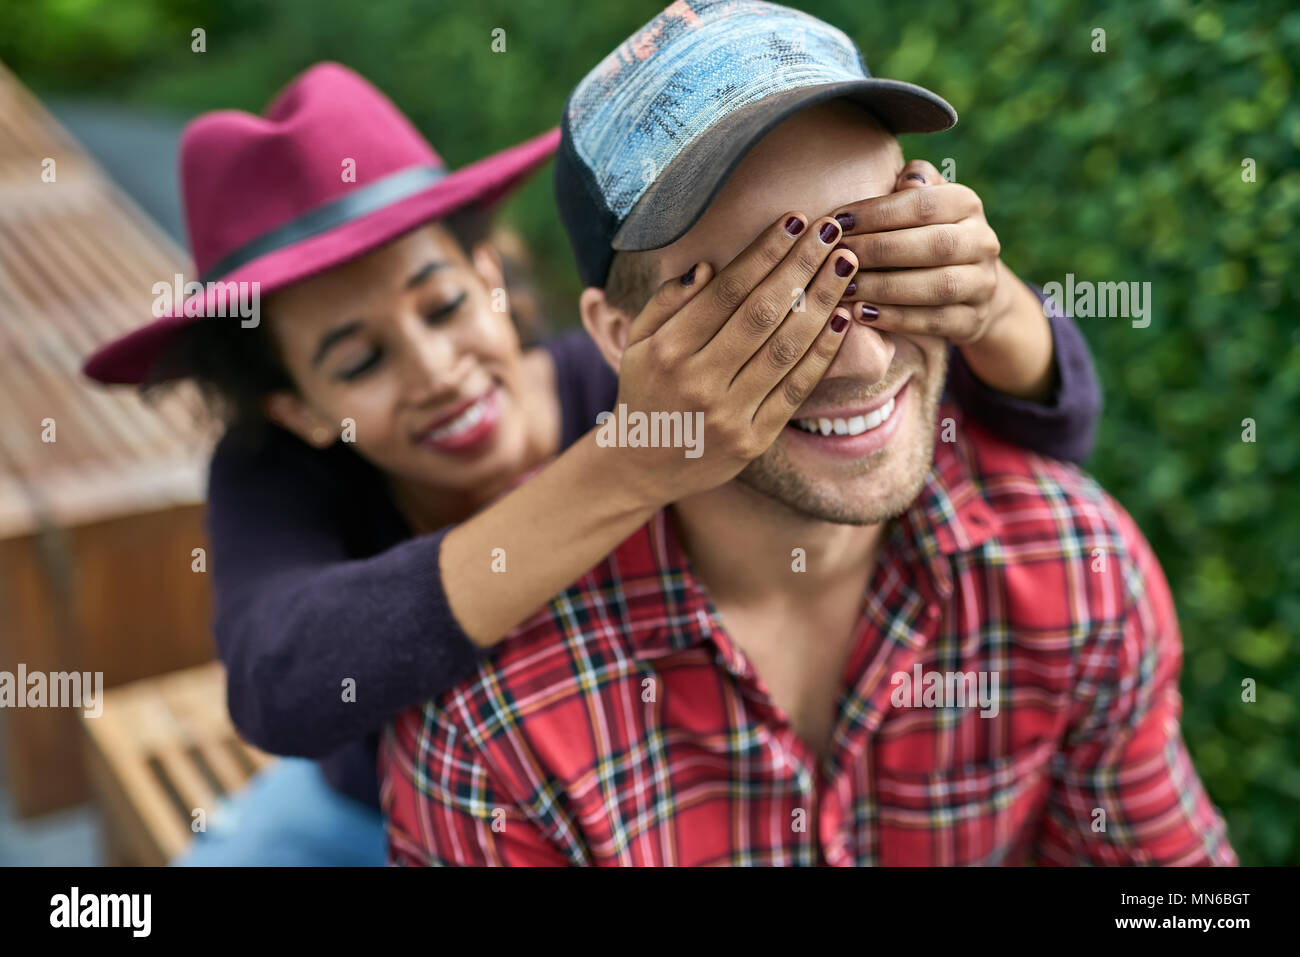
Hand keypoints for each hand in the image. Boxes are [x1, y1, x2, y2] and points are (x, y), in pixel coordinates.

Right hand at [610, 211, 857, 506]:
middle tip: (831, 231)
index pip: (726, 291)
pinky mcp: (753, 441)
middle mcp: (698, 382)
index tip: (795, 221)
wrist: (641, 466)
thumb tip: (709, 266)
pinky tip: (842, 318)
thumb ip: (668, 302)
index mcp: (668, 350)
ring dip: (821, 301)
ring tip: (845, 264)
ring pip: (784, 348)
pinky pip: (796, 389)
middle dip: (800, 266)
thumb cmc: (645, 389)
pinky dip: (822, 352)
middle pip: (761, 313)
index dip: (764, 253)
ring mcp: (728, 415)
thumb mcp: (639, 342)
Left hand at [829, 161, 1053, 398]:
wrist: (966, 289)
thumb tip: (907, 178)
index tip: (838, 221)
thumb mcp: (920, 205)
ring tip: (846, 288)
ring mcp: (983, 283)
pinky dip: (897, 319)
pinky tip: (862, 315)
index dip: (879, 212)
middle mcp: (983, 241)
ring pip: (938, 286)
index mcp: (967, 204)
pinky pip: (936, 322)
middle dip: (880, 251)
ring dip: (886, 288)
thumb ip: (911, 185)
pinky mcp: (973, 320)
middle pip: (935, 244)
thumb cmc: (923, 235)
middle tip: (839, 257)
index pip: (924, 203)